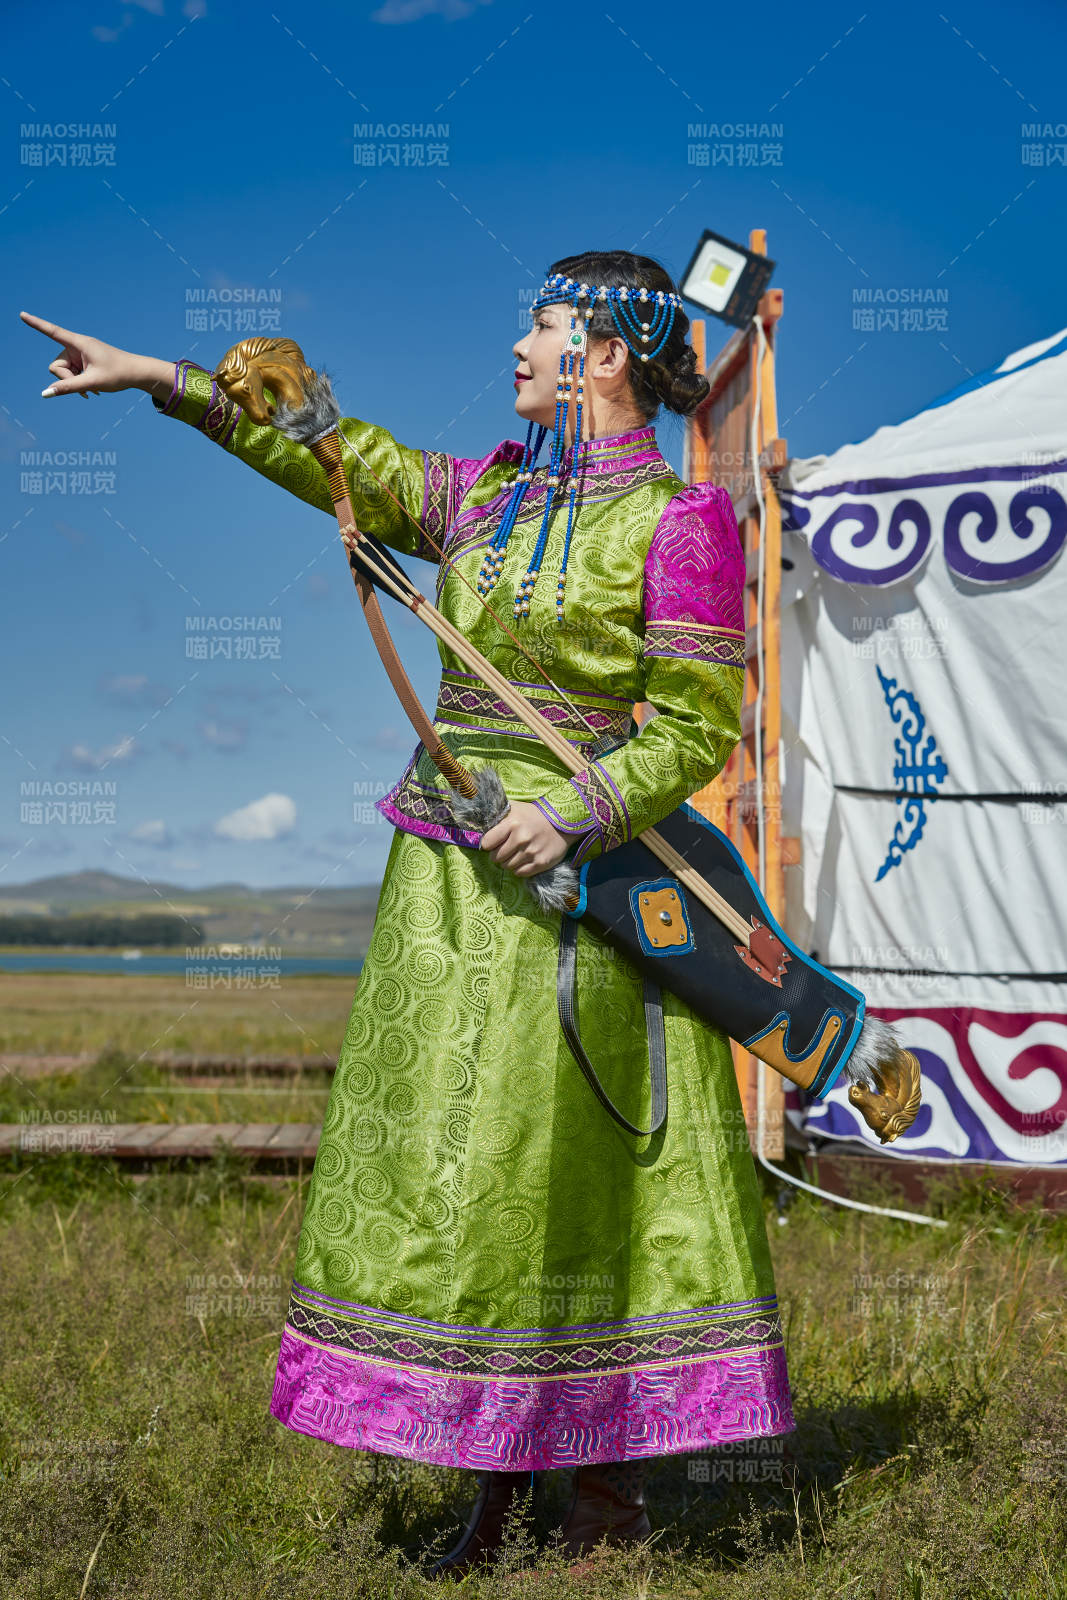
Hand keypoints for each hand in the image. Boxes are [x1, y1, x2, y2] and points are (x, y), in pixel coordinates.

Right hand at [20, 310, 172, 399]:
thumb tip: (46, 393)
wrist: (137, 373)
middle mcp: (77, 346)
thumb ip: (68, 388)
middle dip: (66, 379)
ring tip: (92, 390)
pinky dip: (78, 384)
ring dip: (74, 384)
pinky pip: (72, 375)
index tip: (22, 315)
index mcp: (79, 343)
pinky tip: (92, 392)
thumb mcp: (91, 383)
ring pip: (64, 372)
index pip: (53, 332)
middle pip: (57, 365)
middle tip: (85, 388)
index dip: (36, 324)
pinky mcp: (84, 362)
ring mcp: (80, 355)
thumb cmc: (117, 374)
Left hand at [479, 800, 570, 876]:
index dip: (488, 844)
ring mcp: (531, 852)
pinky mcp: (541, 863)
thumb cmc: (534, 815)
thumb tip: (478, 820)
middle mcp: (521, 839)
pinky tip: (523, 860)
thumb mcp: (515, 808)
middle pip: (496, 858)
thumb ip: (498, 815)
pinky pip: (520, 873)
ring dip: (509, 862)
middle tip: (504, 849)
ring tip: (515, 854)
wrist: (562, 823)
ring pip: (507, 867)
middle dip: (497, 855)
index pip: (486, 843)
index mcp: (512, 824)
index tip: (492, 842)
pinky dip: (519, 869)